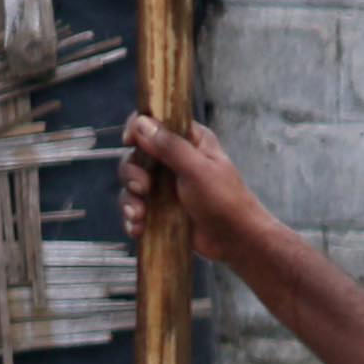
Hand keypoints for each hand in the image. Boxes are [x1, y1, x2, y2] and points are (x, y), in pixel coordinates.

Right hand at [120, 115, 262, 251]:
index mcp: (188, 140)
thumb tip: (141, 123)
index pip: (155, 123)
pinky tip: (138, 229)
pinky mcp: (160, 209)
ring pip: (132, 184)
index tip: (129, 141)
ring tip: (139, 216)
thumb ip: (170, 146)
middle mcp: (173, 159)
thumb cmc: (225, 200)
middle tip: (143, 188)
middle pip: (136, 155)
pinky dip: (133, 218)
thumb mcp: (198, 169)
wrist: (235, 240)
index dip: (137, 128)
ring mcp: (165, 185)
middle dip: (132, 173)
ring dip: (130, 200)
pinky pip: (136, 208)